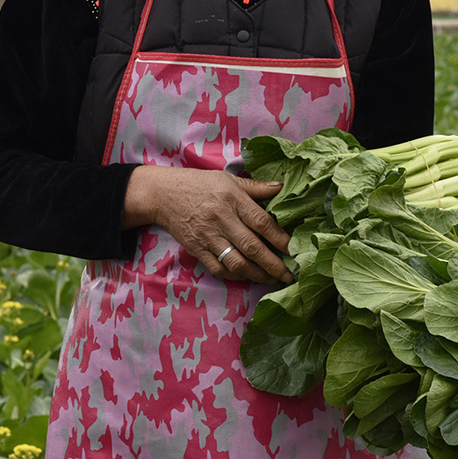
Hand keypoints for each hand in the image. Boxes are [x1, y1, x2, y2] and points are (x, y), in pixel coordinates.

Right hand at [122, 165, 292, 283]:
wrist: (162, 194)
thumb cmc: (199, 184)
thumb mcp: (228, 179)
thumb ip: (255, 187)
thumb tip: (281, 188)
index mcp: (232, 199)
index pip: (262, 222)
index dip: (280, 239)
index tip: (294, 250)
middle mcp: (221, 219)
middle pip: (252, 247)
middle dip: (273, 264)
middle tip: (289, 275)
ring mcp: (208, 236)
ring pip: (236, 262)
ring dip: (257, 274)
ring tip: (272, 279)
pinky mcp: (197, 249)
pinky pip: (219, 268)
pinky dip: (235, 275)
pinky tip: (247, 276)